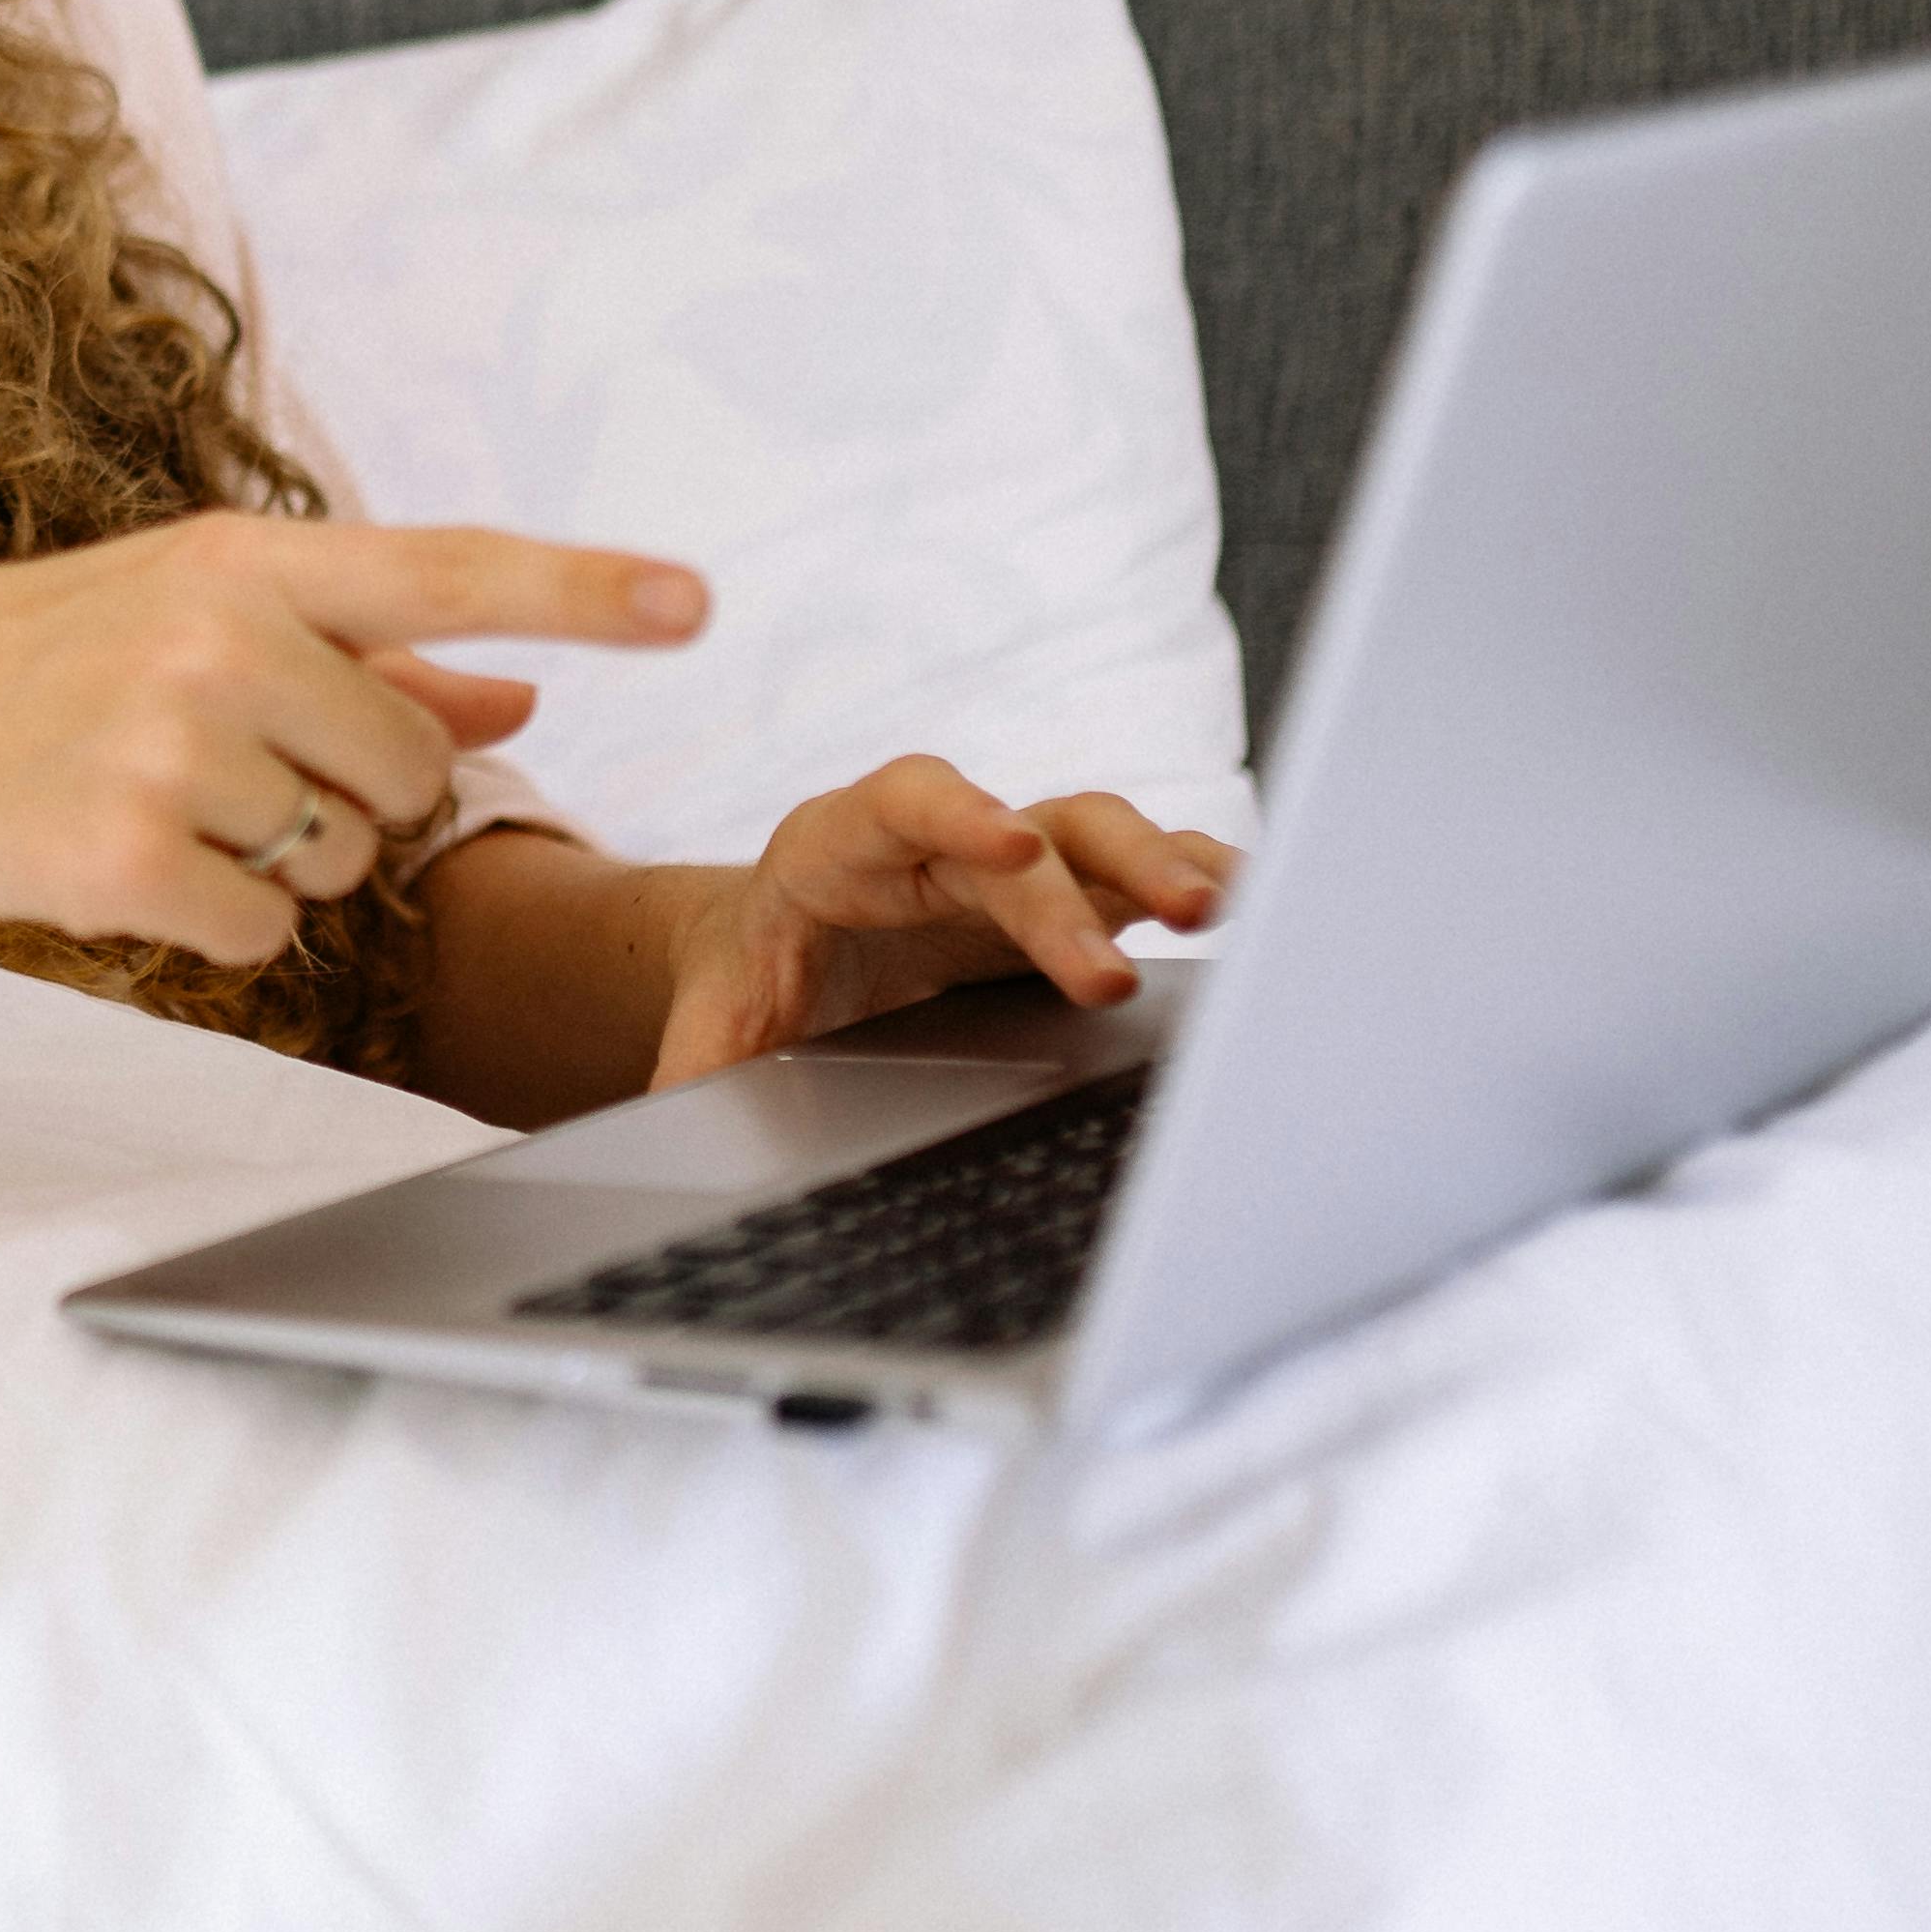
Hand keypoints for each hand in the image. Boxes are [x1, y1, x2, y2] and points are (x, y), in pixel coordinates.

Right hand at [0, 513, 704, 968]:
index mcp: (244, 557)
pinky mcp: (123, 857)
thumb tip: (528, 702)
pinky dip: (217, 923)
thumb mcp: (193, 617)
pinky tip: (125, 864)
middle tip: (229, 769)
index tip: (700, 604)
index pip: (450, 569)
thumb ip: (373, 659)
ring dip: (283, 861)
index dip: (585, 589)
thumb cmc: (36, 664)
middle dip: (354, 794)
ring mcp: (168, 748)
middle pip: (413, 767)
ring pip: (344, 857)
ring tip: (157, 801)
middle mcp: (217, 637)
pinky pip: (268, 932)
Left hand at [640, 757, 1241, 1091]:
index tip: (1007, 845)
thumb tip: (670, 1126)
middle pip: (1027, 831)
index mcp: (840, 847)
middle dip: (1080, 888)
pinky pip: (1140, 874)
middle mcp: (941, 840)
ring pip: (1099, 835)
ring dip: (1163, 865)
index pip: (904, 804)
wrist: (779, 951)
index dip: (958, 816)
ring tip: (1225, 909)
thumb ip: (698, 1070)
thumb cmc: (751, 981)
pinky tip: (1260, 906)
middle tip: (1130, 952)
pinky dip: (1197, 878)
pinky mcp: (1069, 896)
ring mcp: (1015, 863)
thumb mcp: (712, 1025)